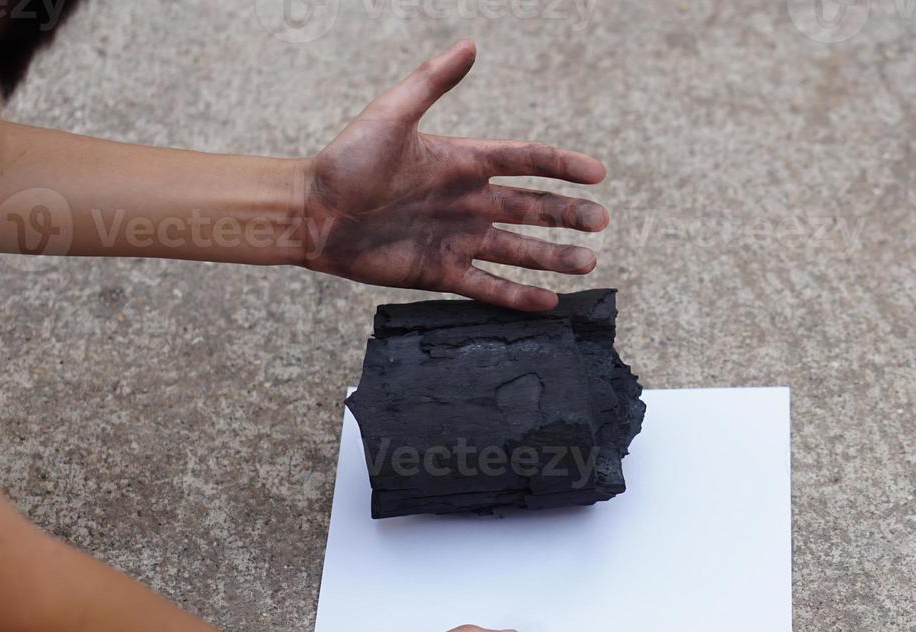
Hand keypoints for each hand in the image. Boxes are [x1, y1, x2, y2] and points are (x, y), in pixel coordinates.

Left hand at [299, 40, 609, 310]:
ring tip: (587, 262)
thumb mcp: (391, 115)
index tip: (597, 174)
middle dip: (568, 215)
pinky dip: (519, 296)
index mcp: (462, 161)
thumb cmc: (346, 160)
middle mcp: (467, 201)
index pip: (525, 161)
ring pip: (518, 250)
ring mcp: (457, 239)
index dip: (562, 166)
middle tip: (602, 223)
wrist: (313, 213)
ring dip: (554, 256)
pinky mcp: (440, 271)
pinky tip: (549, 301)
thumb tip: (469, 45)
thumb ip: (432, 82)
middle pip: (532, 208)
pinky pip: (488, 286)